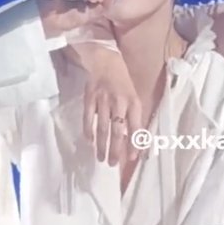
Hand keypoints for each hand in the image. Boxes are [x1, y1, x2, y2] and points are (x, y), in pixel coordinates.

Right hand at [78, 45, 143, 165]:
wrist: (106, 60)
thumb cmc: (123, 81)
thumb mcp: (133, 96)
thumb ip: (133, 116)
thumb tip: (135, 139)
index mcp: (133, 102)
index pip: (135, 126)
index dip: (134, 143)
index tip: (132, 158)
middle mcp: (119, 102)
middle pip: (118, 130)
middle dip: (116, 149)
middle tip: (113, 164)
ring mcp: (103, 100)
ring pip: (102, 127)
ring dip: (102, 145)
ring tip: (101, 158)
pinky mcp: (90, 98)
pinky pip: (88, 118)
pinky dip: (88, 131)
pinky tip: (89, 142)